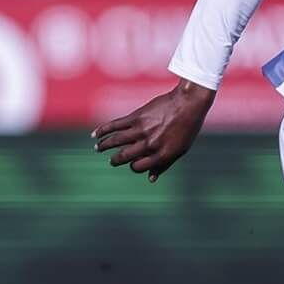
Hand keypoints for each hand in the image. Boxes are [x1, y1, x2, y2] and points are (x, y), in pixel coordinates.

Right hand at [93, 79, 213, 181]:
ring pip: (115, 141)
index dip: (133, 167)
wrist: (188, 103)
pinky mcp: (136, 117)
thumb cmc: (187, 128)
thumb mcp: (180, 150)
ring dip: (103, 145)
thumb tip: (150, 179)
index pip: (138, 167)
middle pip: (124, 156)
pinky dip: (103, 130)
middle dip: (115, 160)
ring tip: (98, 148)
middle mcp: (150, 144)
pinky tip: (95, 134)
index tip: (132, 163)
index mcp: (161, 154)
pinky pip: (115, 125)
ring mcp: (142, 130)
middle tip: (112, 161)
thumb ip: (164, 165)